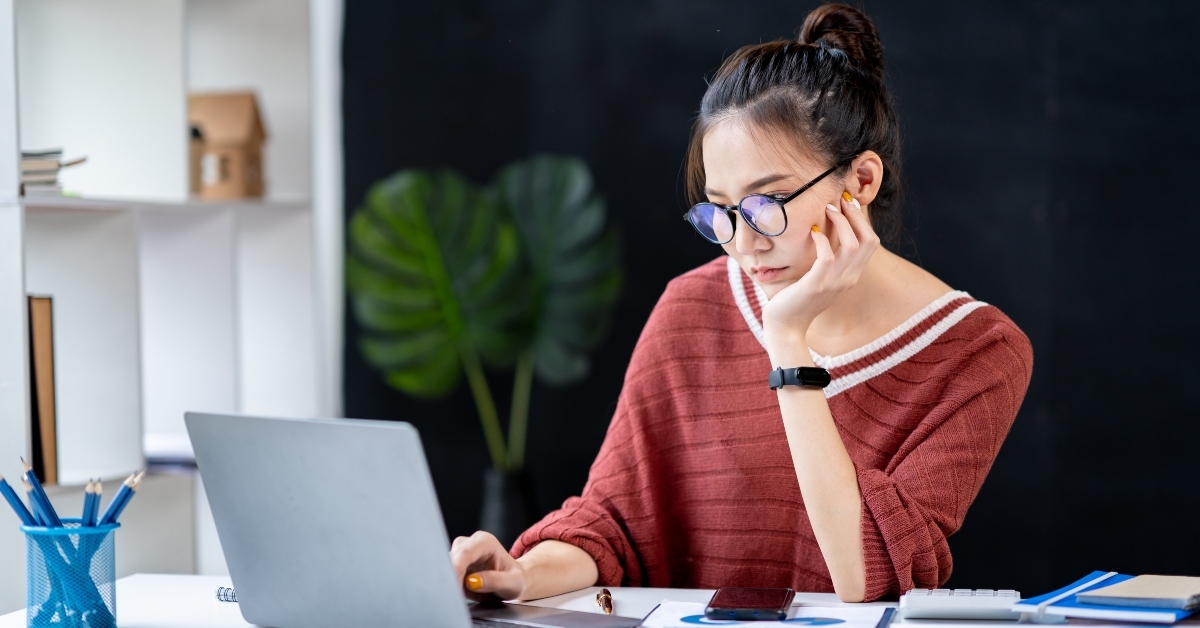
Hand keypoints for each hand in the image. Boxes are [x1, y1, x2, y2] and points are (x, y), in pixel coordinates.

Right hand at [449, 531, 528, 600]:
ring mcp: (460, 554)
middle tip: (453, 598)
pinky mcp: (454, 565)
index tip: (453, 586)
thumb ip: (494, 581)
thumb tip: (472, 582)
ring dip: (448, 583)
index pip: (465, 553)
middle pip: (451, 558)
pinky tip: (455, 595)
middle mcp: (470, 544)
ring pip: (444, 566)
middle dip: (450, 577)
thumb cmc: (515, 578)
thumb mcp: (513, 582)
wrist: (512, 580)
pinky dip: (448, 586)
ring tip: (456, 598)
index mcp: (486, 542)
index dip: (456, 569)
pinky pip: (445, 575)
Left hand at [762, 193, 879, 345]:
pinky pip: (827, 257)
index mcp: (852, 276)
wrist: (786, 327)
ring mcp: (834, 283)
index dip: (862, 220)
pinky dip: (822, 239)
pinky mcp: (816, 285)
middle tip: (840, 201)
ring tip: (827, 210)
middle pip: (868, 240)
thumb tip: (828, 235)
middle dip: (856, 216)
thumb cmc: (798, 299)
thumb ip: (830, 261)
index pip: (871, 243)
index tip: (849, 204)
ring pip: (851, 245)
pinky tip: (812, 230)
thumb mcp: (821, 278)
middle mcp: (848, 279)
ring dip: (841, 223)